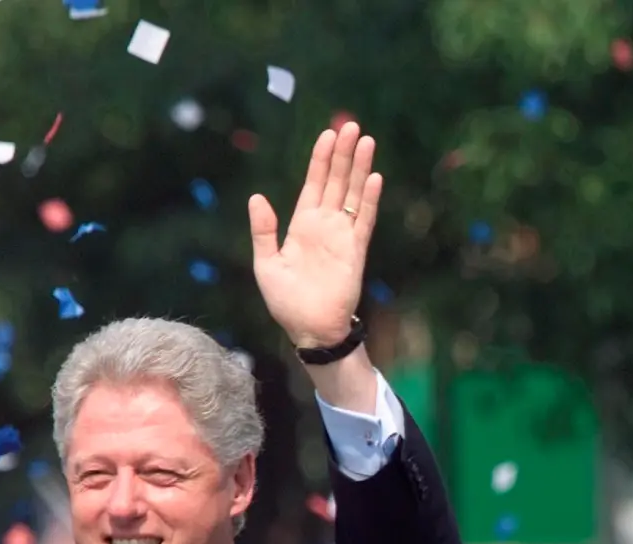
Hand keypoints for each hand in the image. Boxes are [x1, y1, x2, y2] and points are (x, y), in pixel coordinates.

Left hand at [249, 122, 382, 348]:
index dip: (320, 159)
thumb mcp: (266, 263)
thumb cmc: (286, 302)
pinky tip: (374, 178)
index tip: (328, 135)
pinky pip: (363, 220)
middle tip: (351, 126)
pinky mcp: (355, 250)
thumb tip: (258, 197)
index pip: (314, 184)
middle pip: (336, 181)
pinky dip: (368, 199)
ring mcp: (341, 236)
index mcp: (302, 225)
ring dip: (359, 168)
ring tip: (366, 141)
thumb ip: (264, 230)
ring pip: (352, 193)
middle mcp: (324, 225)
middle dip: (342, 154)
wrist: (310, 329)